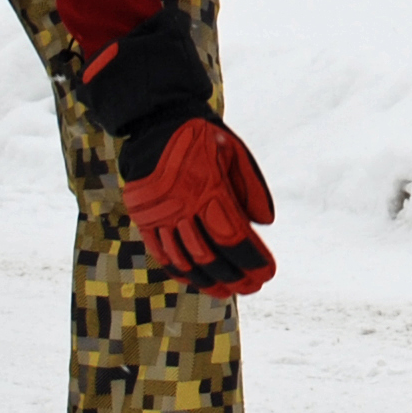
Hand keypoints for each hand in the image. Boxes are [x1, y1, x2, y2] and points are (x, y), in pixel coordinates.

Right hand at [80, 10, 275, 294]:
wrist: (154, 121)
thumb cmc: (202, 135)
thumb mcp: (234, 151)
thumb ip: (250, 188)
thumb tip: (264, 224)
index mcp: (207, 188)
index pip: (232, 236)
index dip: (251, 260)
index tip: (267, 273)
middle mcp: (181, 205)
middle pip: (209, 254)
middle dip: (234, 275)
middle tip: (252, 287)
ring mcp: (159, 213)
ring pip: (184, 258)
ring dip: (207, 279)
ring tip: (228, 291)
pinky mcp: (144, 217)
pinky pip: (161, 251)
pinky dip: (179, 269)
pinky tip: (195, 280)